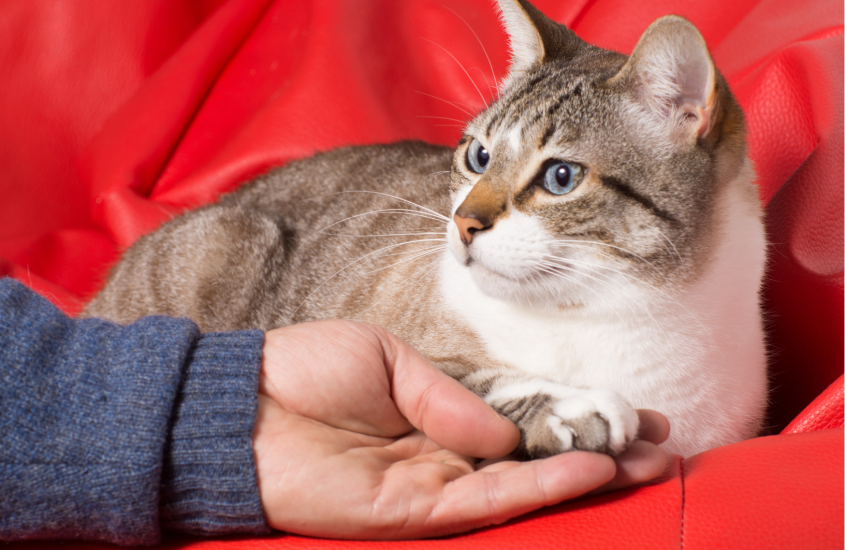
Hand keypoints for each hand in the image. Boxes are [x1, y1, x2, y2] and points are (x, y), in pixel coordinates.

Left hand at [253, 320, 668, 538]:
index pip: (523, 415)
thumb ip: (449, 391)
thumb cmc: (307, 369)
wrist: (242, 404)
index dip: (575, 413)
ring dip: (586, 473)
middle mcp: (445, 451)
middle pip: (536, 457)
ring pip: (525, 485)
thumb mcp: (388, 356)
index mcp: (439, 409)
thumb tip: (505, 430)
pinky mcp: (413, 509)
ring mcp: (433, 484)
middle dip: (598, 451)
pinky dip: (540, 487)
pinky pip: (489, 500)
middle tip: (660, 447)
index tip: (630, 410)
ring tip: (645, 462)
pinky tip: (586, 470)